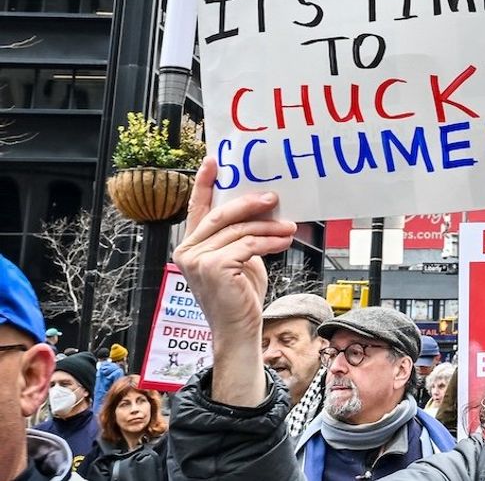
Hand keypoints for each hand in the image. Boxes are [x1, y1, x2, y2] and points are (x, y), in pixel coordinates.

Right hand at [172, 159, 296, 405]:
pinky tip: (284, 241)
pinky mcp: (213, 266)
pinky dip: (270, 241)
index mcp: (191, 245)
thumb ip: (241, 235)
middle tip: (274, 198)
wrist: (239, 329)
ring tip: (290, 226)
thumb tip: (264, 207)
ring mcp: (197, 259)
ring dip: (269, 227)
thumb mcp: (241, 258)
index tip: (215, 160)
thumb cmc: (241, 295)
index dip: (204, 183)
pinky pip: (248, 245)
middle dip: (250, 203)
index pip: (197, 209)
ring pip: (240, 230)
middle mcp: (187, 251)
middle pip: (222, 214)